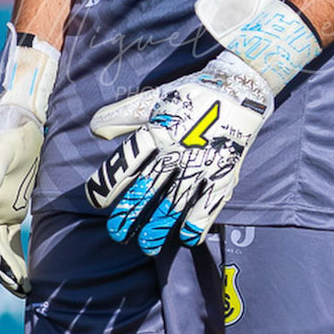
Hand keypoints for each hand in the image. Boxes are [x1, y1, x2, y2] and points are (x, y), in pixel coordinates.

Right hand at [0, 30, 58, 297]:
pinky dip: (19, 259)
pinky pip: (12, 242)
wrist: (20, 123)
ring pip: (0, 247)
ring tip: (26, 290)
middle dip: (0, 267)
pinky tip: (31, 277)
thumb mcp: (0, 148)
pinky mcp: (10, 213)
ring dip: (10, 269)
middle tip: (18, 289)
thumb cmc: (9, 135)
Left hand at [86, 51, 272, 255]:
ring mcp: (202, 164)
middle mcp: (177, 150)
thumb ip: (123, 116)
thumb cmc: (192, 96)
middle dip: (131, 214)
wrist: (239, 88)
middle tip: (117, 234)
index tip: (97, 202)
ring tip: (147, 245)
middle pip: (148, 188)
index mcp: (158, 131)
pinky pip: (210, 204)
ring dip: (160, 227)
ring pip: (176, 202)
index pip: (127, 162)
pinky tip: (186, 238)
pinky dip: (198, 223)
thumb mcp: (155, 100)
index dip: (108, 184)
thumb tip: (95, 130)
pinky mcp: (223, 173)